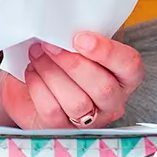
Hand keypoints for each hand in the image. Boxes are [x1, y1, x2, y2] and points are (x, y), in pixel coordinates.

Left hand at [0, 32, 143, 128]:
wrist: (27, 81)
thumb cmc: (57, 60)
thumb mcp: (71, 44)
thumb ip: (77, 38)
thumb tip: (63, 26)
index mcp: (123, 76)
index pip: (130, 66)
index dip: (107, 52)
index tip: (79, 38)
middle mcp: (112, 101)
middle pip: (102, 87)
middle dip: (71, 63)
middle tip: (48, 45)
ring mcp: (89, 120)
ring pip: (77, 102)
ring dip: (51, 73)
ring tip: (36, 56)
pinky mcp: (62, 129)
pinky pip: (52, 110)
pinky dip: (38, 86)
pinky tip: (31, 72)